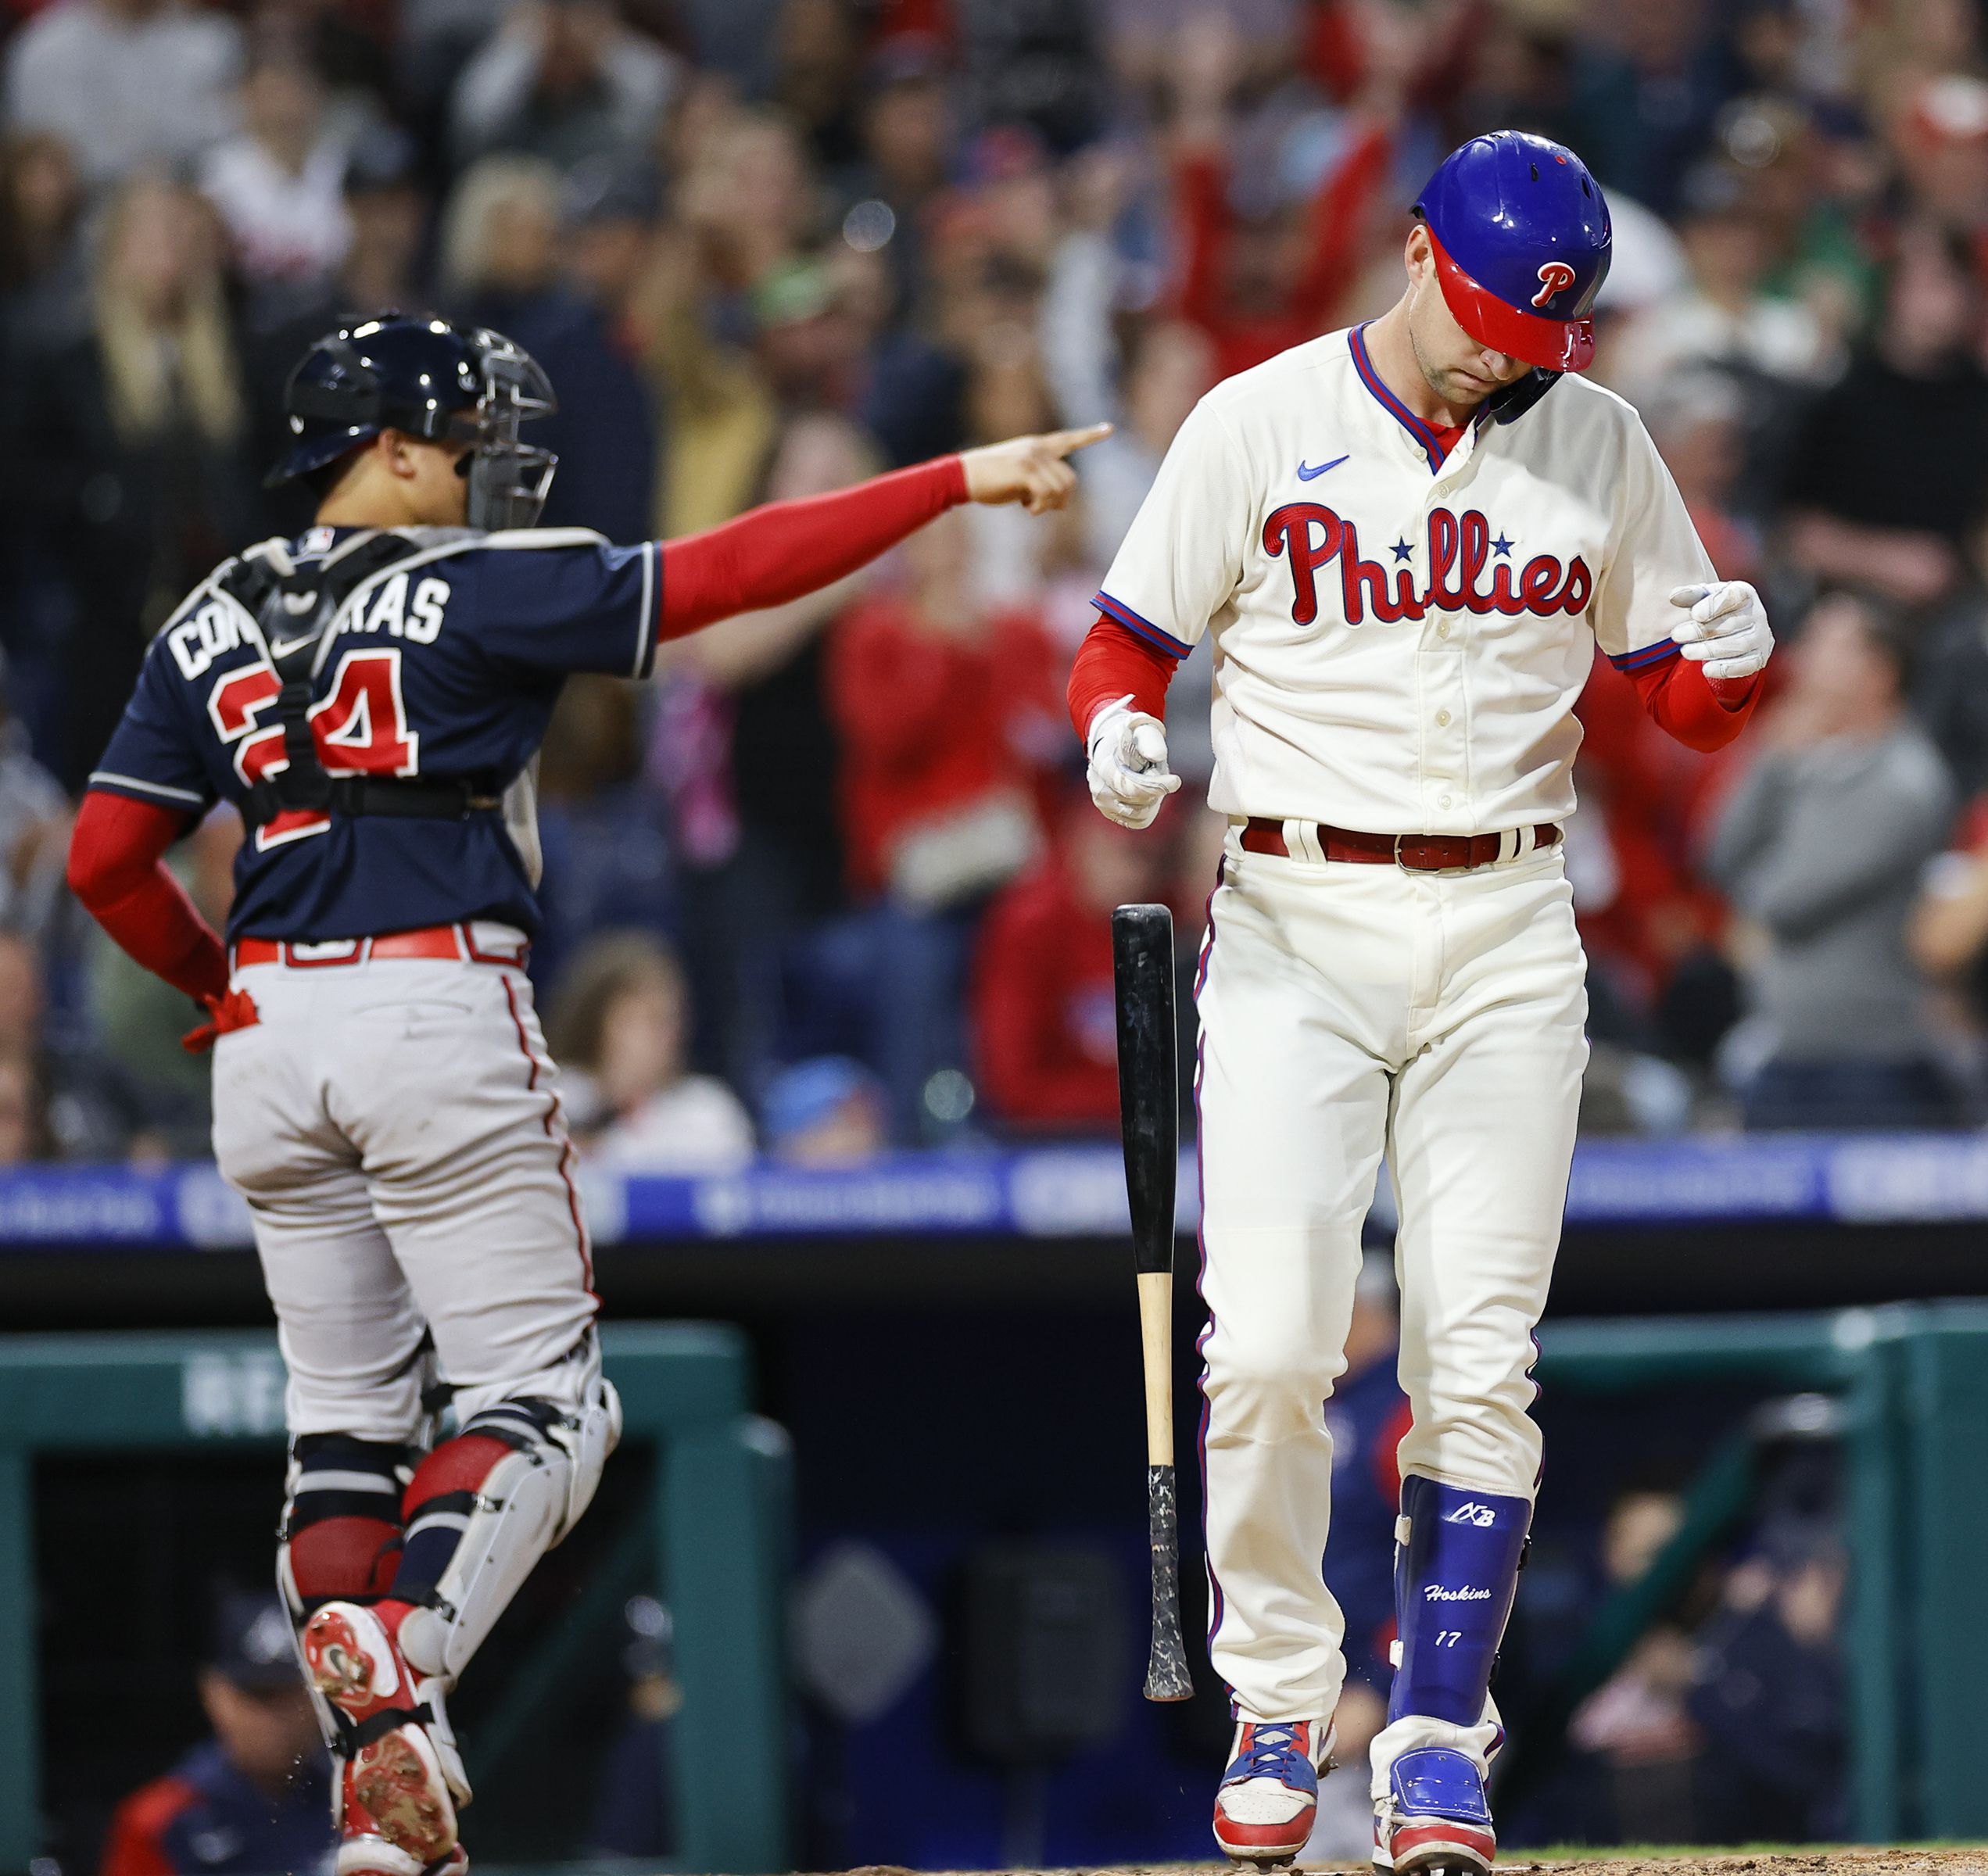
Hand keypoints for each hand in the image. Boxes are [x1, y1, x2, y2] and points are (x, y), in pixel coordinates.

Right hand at [960, 423, 1110, 514]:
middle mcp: (1038, 448)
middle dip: (1061, 500)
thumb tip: (1058, 499)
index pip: (1069, 439)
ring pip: (1061, 489)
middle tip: (1040, 508)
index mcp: (1037, 446)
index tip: (1108, 429)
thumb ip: (1039, 480)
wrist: (964, 476)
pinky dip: (1040, 508)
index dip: (1090, 435)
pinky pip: (1047, 494)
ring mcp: (1032, 457)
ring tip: (1030, 507)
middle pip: (1070, 480)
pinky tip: (1027, 508)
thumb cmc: (989, 481)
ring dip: (1049, 506)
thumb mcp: (1019, 478)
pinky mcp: (1025, 469)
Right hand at [1086, 696, 1179, 829]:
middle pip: (1140, 800)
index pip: (1132, 786)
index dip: (1156, 786)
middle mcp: (1099, 787)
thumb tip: (1157, 756)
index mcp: (1105, 766)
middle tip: (1159, 773)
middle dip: (1157, 788)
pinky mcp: (1109, 813)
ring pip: (1142, 812)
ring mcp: (1102, 802)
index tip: (1176, 781)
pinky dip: (1148, 809)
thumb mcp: (1143, 730)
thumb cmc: (1132, 737)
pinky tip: (1146, 793)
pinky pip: (1139, 820)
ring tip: (1148, 780)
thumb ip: (1151, 741)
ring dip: (1153, 798)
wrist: (1113, 745)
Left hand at [1668, 580, 1774, 682]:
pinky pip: (1746, 665)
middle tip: (1677, 636)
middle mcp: (1756, 614)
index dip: (1714, 606)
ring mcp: (1760, 637)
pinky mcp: (1759, 657)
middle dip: (1701, 631)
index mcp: (1744, 594)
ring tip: (1686, 652)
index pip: (1733, 597)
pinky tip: (1706, 668)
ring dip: (1709, 650)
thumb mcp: (1704, 598)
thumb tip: (1674, 596)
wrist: (1739, 628)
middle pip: (1732, 624)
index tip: (1695, 614)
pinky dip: (1726, 668)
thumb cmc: (1718, 610)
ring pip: (1738, 645)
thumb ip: (1690, 595)